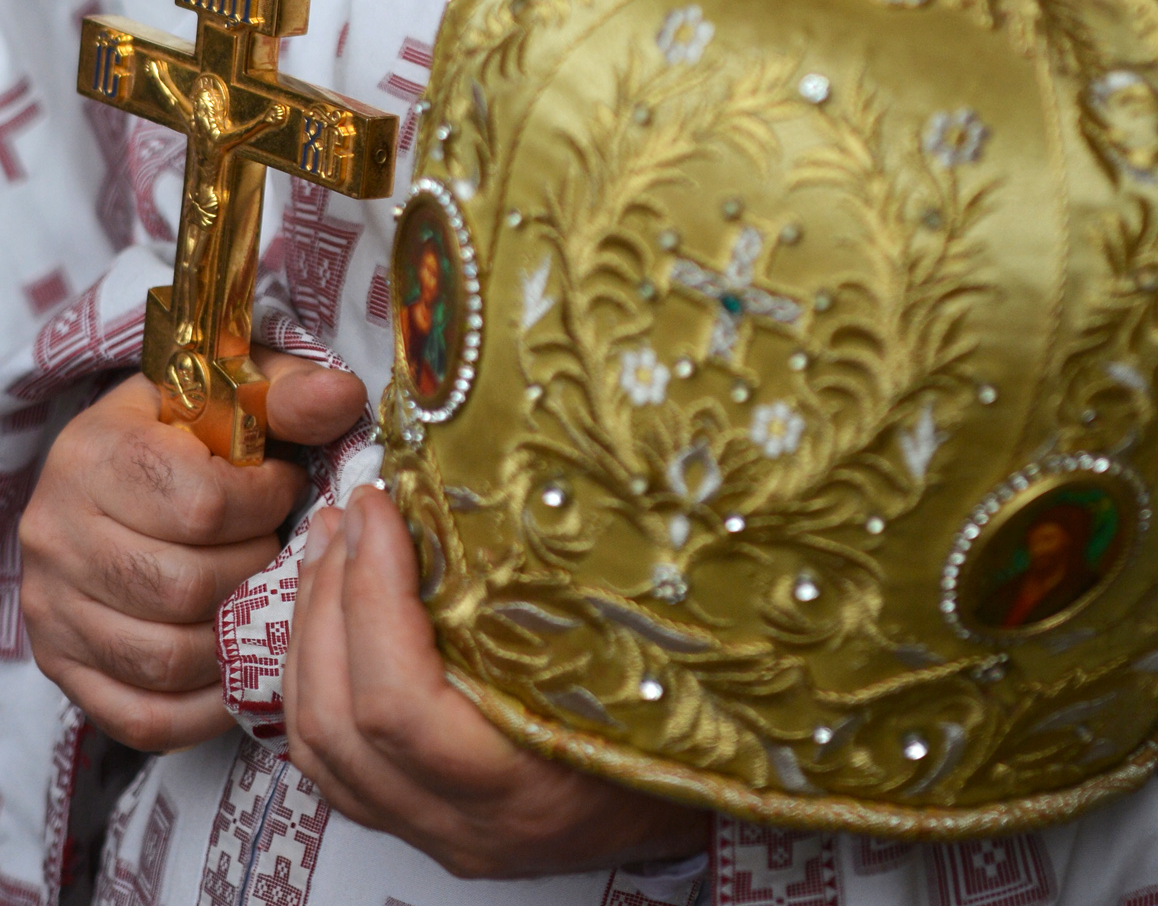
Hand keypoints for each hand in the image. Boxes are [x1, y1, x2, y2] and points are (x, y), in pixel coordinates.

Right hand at [20, 355, 366, 750]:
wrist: (118, 464)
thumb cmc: (188, 425)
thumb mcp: (233, 389)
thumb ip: (289, 392)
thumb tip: (343, 397)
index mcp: (94, 455)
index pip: (202, 506)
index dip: (266, 503)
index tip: (284, 487)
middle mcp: (57, 535)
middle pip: (184, 588)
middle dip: (256, 570)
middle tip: (276, 546)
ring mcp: (53, 611)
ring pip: (166, 659)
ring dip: (237, 636)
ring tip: (261, 594)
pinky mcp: (63, 668)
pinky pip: (142, 717)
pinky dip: (206, 708)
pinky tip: (243, 666)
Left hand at [286, 486, 708, 878]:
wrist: (693, 811)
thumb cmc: (685, 736)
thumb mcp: (652, 672)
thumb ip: (590, 602)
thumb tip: (542, 483)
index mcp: (521, 787)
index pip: (401, 707)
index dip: (373, 597)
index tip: (381, 509)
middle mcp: (464, 823)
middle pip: (341, 726)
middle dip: (328, 603)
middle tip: (348, 515)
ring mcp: (433, 831)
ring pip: (321, 751)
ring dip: (309, 636)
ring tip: (327, 548)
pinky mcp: (417, 823)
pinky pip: (329, 765)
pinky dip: (313, 679)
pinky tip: (326, 615)